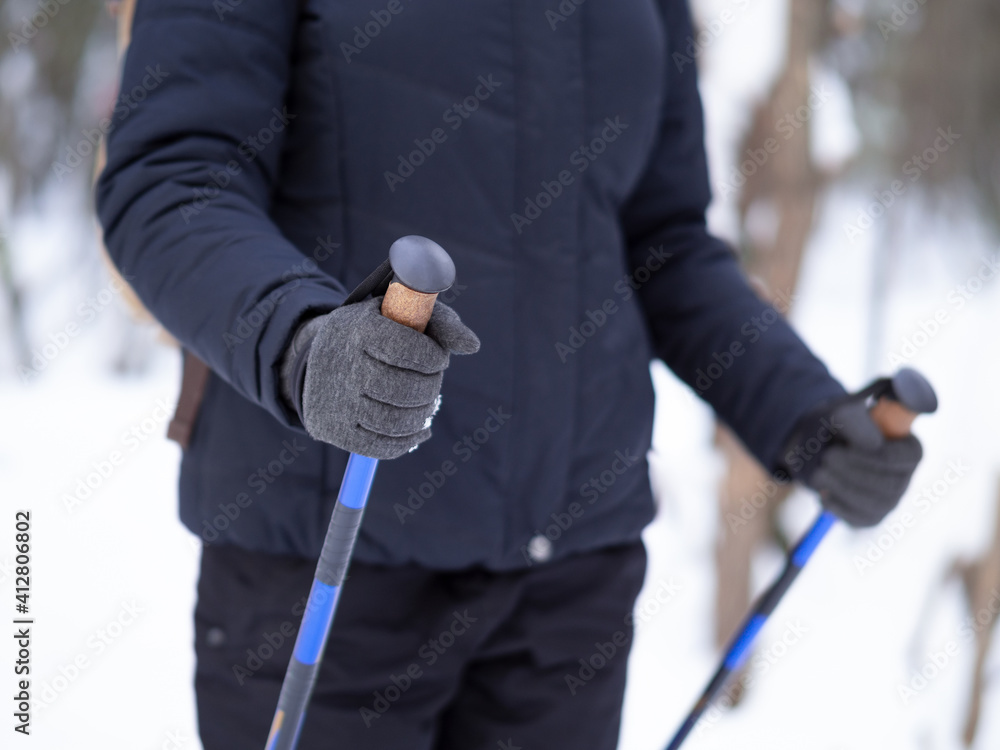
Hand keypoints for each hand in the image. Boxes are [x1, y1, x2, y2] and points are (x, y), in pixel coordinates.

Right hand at [283, 297, 478, 458]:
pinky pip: (383, 447)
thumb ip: (440, 323)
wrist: (320, 356)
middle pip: (405, 390)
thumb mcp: (402, 313)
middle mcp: (343, 365)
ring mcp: (336, 402)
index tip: (438, 359)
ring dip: (422, 414)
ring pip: (397, 422)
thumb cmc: (376, 331)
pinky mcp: (334, 431)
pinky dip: (409, 439)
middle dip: (431, 387)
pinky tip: (417, 427)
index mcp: (359, 329)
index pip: (408, 350)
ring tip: (426, 403)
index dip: (433, 358)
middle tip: (432, 381)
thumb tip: (473, 345)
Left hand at [780, 396, 922, 527]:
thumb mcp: (842, 415)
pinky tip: (823, 493)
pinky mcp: (870, 516)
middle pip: (890, 484)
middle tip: (827, 457)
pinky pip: (859, 519)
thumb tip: (873, 445)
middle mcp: (904, 477)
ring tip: (819, 472)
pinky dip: (838, 506)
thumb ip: (857, 422)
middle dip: (853, 472)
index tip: (843, 447)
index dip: (877, 456)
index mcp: (908, 448)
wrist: (819, 448)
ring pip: (874, 504)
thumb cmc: (838, 428)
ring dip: (842, 488)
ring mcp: (889, 500)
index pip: (907, 457)